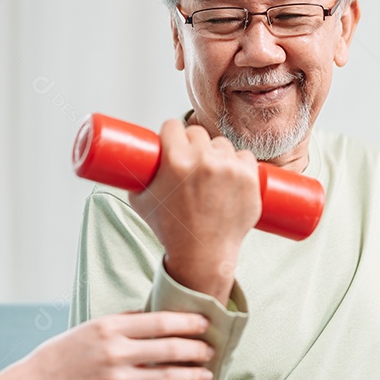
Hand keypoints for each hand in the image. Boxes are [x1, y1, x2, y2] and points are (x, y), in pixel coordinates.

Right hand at [20, 310, 214, 379]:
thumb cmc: (66, 351)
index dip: (187, 322)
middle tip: (212, 348)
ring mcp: (117, 378)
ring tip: (207, 372)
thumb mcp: (93, 327)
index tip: (206, 322)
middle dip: (196, 348)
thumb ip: (125, 321)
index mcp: (110, 327)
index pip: (160, 321)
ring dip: (192, 373)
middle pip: (168, 348)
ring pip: (166, 375)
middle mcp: (116, 351)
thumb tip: (158, 314)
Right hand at [128, 120, 259, 301]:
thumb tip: (130, 159)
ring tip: (210, 172)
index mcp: (175, 160)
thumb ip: (138, 176)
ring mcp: (229, 168)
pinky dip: (239, 164)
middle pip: (197, 132)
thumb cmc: (169, 230)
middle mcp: (203, 160)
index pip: (173, 125)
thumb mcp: (141, 200)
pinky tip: (231, 174)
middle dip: (192, 143)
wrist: (202, 255)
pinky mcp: (250, 178)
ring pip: (222, 144)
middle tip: (190, 161)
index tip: (172, 141)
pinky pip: (245, 156)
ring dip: (216, 153)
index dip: (171, 133)